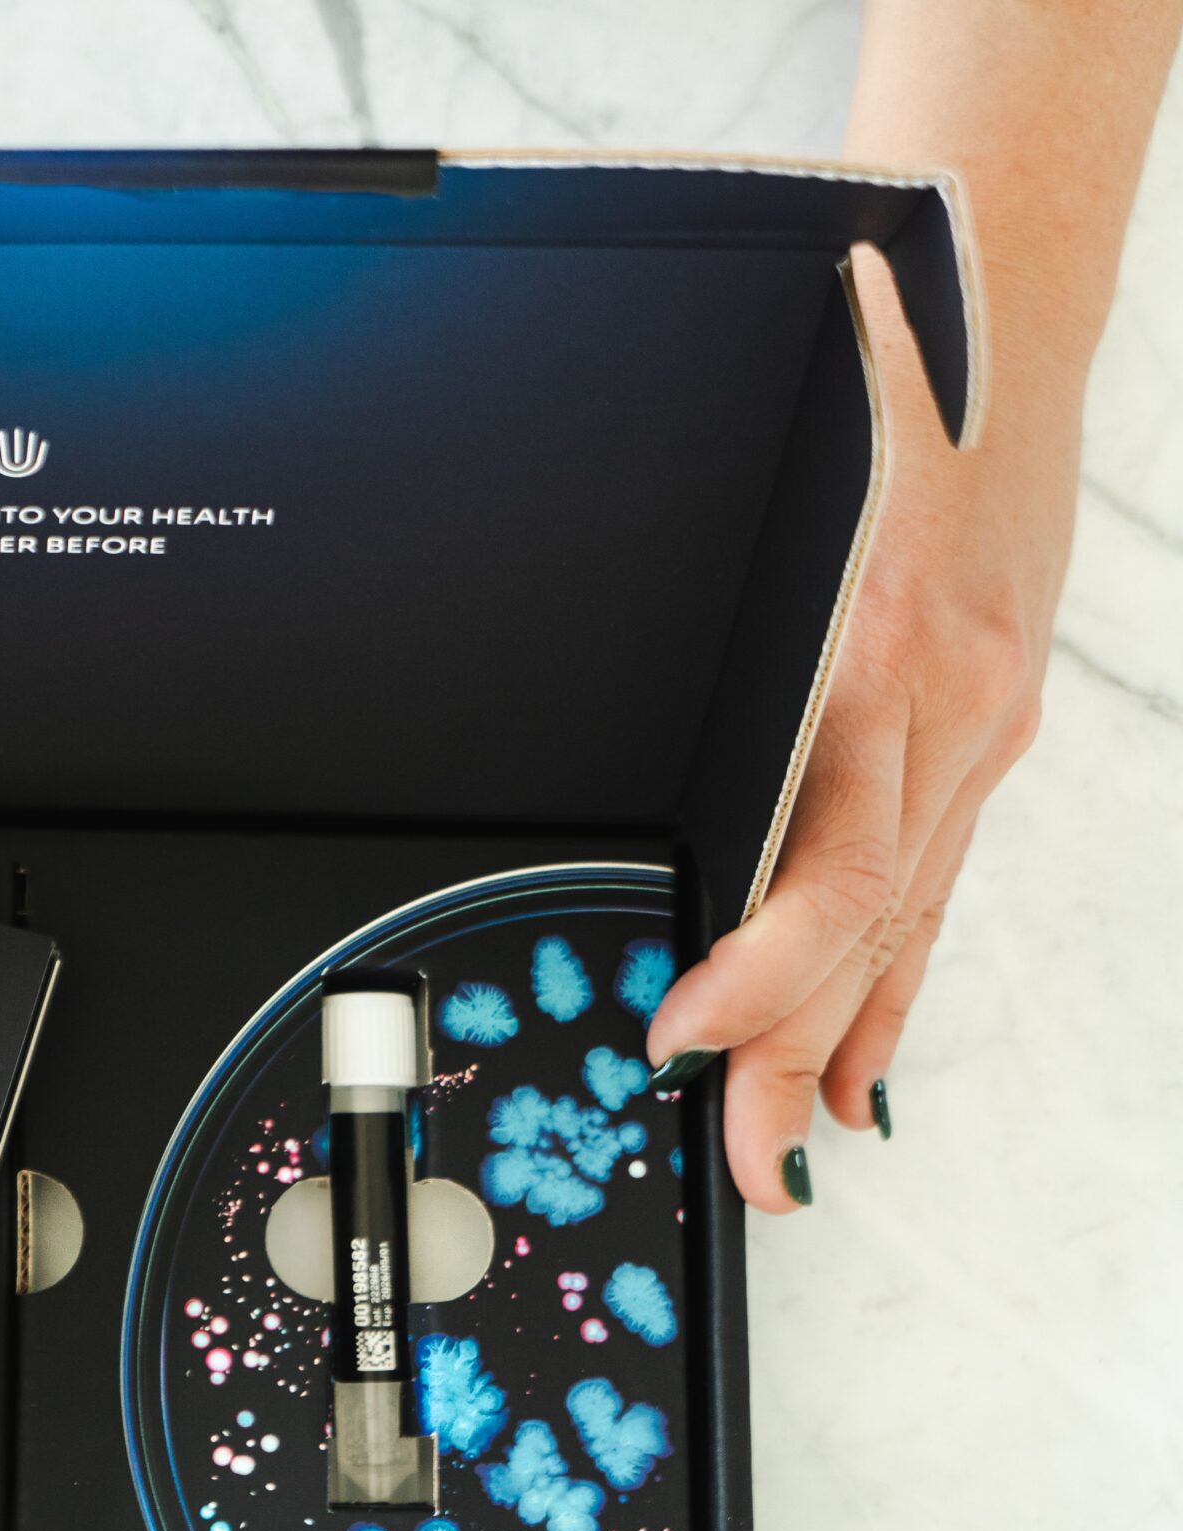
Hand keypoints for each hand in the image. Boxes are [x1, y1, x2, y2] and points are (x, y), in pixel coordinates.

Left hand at [645, 248, 1070, 1210]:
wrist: (997, 286)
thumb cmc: (871, 359)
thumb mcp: (784, 468)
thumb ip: (713, 589)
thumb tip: (611, 698)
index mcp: (878, 648)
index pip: (832, 860)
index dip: (765, 967)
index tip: (688, 1032)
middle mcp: (940, 699)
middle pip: (866, 922)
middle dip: (796, 1055)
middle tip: (745, 1165)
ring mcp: (977, 714)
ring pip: (903, 917)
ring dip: (845, 1044)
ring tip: (793, 1148)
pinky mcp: (988, 714)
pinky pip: (936, 876)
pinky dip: (894, 978)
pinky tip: (865, 1059)